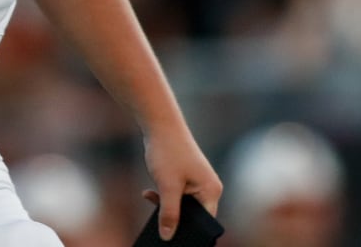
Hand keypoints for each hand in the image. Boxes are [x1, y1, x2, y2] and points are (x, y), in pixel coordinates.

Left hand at [141, 123, 222, 240]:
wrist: (160, 125)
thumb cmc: (169, 152)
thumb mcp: (167, 187)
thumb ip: (169, 214)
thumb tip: (167, 237)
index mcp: (211, 191)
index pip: (205, 223)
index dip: (190, 233)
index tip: (173, 239)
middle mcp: (208, 188)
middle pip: (193, 217)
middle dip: (175, 222)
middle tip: (158, 228)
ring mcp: (197, 183)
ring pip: (182, 207)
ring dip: (166, 208)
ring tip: (151, 203)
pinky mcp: (186, 179)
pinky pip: (175, 197)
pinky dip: (162, 197)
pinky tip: (148, 193)